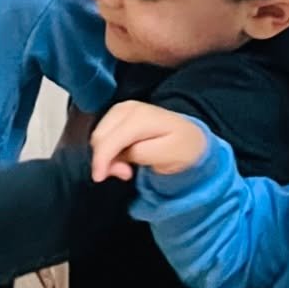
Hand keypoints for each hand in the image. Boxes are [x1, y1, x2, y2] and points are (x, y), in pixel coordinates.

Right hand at [90, 101, 209, 182]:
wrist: (191, 135)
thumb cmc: (182, 147)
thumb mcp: (167, 155)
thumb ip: (139, 155)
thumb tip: (117, 157)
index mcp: (139, 118)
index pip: (110, 139)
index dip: (101, 160)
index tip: (99, 179)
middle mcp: (126, 108)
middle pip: (99, 137)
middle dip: (105, 159)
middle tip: (126, 174)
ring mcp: (121, 108)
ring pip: (98, 135)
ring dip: (106, 155)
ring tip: (127, 167)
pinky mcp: (118, 113)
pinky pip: (102, 133)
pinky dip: (108, 149)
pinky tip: (124, 156)